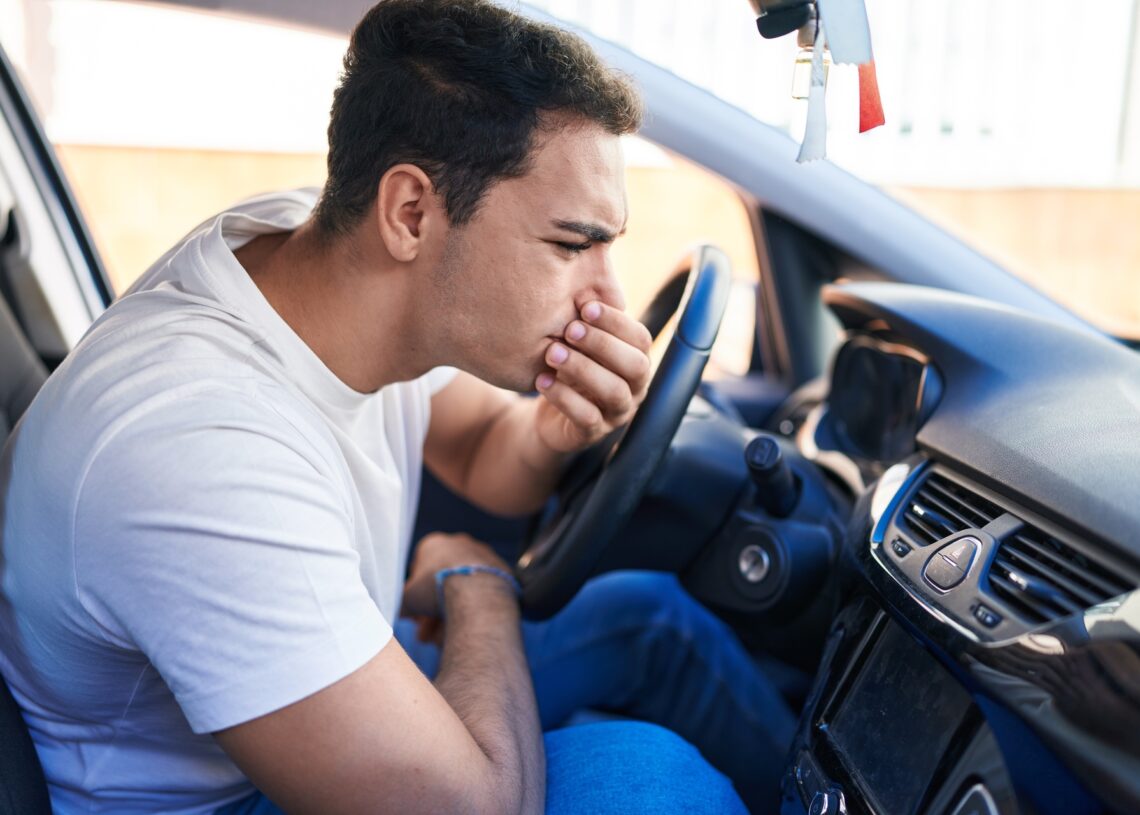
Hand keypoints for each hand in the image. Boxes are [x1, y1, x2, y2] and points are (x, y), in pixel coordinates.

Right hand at [400, 532, 512, 621]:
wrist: (477, 591)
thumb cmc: (436, 590)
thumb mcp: (408, 600)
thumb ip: (401, 604)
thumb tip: (400, 613)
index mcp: (434, 543)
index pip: (419, 568)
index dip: (415, 594)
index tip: (415, 615)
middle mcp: (459, 543)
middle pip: (441, 579)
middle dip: (432, 608)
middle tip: (427, 632)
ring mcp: (483, 554)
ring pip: (462, 586)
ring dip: (451, 611)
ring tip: (444, 638)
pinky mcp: (501, 568)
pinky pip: (482, 589)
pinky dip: (474, 606)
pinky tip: (466, 627)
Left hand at [533, 301, 651, 453]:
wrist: (551, 416)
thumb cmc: (570, 368)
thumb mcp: (579, 343)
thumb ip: (586, 320)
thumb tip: (580, 282)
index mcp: (636, 360)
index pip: (640, 339)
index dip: (616, 322)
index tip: (585, 307)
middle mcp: (634, 387)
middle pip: (635, 365)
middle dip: (603, 344)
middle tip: (570, 329)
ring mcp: (617, 413)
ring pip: (613, 392)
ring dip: (582, 368)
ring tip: (552, 352)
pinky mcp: (593, 433)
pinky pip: (587, 418)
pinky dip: (563, 397)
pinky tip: (542, 380)